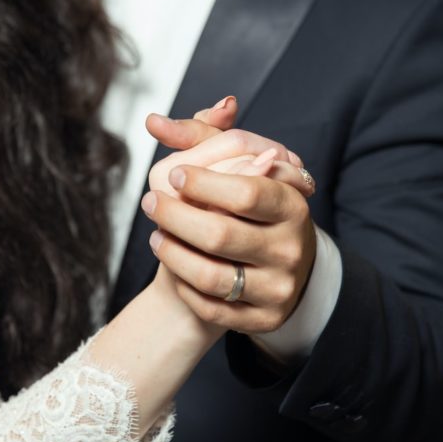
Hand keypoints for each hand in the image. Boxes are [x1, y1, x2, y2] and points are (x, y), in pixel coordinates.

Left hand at [140, 98, 318, 333]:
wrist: (270, 267)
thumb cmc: (248, 208)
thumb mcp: (237, 166)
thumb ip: (201, 138)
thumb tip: (154, 121)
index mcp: (292, 205)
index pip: (247, 192)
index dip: (203, 183)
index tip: (175, 173)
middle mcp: (291, 249)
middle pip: (220, 234)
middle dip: (174, 216)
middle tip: (150, 202)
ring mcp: (279, 288)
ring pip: (210, 276)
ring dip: (171, 253)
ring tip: (155, 234)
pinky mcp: (263, 319)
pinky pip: (211, 307)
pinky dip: (183, 285)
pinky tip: (174, 264)